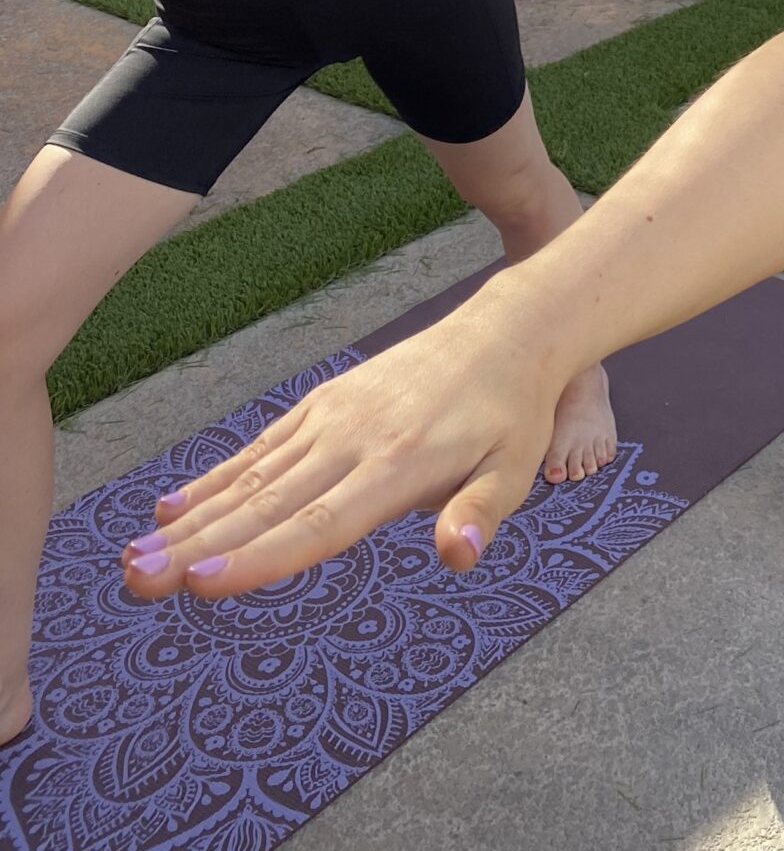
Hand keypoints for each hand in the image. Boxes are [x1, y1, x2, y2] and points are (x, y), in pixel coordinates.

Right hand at [121, 302, 558, 598]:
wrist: (504, 333)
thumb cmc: (511, 416)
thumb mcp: (516, 468)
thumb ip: (482, 512)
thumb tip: (459, 554)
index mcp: (399, 466)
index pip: (319, 523)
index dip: (259, 558)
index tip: (201, 583)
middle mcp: (354, 440)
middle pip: (267, 505)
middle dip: (196, 548)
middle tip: (136, 583)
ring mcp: (333, 418)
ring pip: (252, 480)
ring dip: (190, 522)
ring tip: (133, 559)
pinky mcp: (324, 404)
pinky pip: (262, 449)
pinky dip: (214, 480)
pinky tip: (171, 507)